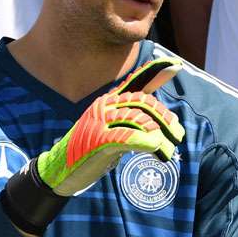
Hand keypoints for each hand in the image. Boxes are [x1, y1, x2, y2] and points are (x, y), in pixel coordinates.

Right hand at [1, 58, 183, 235]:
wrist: (60, 171)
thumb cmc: (89, 151)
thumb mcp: (111, 131)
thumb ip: (131, 119)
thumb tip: (156, 114)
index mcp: (108, 102)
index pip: (135, 84)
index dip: (155, 73)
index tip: (175, 65)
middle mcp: (104, 106)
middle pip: (143, 104)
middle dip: (164, 118)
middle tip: (177, 135)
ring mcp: (99, 121)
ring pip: (138, 119)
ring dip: (159, 136)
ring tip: (168, 151)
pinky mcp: (98, 140)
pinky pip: (127, 136)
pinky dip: (145, 141)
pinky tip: (155, 148)